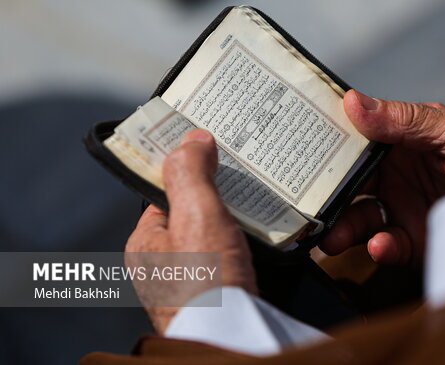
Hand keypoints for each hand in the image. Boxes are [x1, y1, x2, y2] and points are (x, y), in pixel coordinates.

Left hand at [125, 129, 255, 333]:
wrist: (230, 339)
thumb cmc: (206, 284)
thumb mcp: (198, 215)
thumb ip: (191, 173)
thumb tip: (192, 139)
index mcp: (146, 242)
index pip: (166, 193)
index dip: (189, 171)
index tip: (214, 154)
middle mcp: (163, 264)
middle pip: (193, 214)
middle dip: (219, 197)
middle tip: (245, 179)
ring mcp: (189, 282)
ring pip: (215, 236)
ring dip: (237, 223)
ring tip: (261, 205)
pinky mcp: (216, 295)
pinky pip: (230, 258)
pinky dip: (246, 246)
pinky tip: (264, 240)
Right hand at [320, 90, 444, 264]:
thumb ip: (407, 120)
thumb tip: (352, 101)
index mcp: (404, 139)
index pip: (356, 139)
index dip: (326, 145)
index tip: (296, 152)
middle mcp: (398, 172)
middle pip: (349, 183)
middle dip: (326, 195)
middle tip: (306, 207)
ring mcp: (406, 205)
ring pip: (361, 217)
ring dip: (343, 227)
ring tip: (332, 238)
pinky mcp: (419, 238)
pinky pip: (389, 244)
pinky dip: (380, 247)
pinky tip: (381, 245)